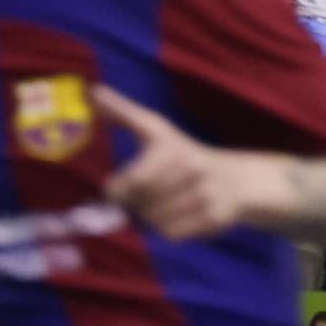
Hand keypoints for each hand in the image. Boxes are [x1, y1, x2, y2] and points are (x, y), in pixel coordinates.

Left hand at [91, 85, 286, 241]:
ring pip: (155, 221)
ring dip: (151, 217)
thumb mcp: (153, 128)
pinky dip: (168, 229)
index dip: (117, 190)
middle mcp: (192, 168)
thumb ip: (122, 112)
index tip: (115, 188)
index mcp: (172, 146)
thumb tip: (93, 92)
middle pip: (142, 203)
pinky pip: (171, 234)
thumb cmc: (181, 153)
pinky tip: (178, 214)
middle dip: (136, 204)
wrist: (231, 181)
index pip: (134, 180)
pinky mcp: (213, 217)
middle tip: (144, 195)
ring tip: (165, 202)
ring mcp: (205, 193)